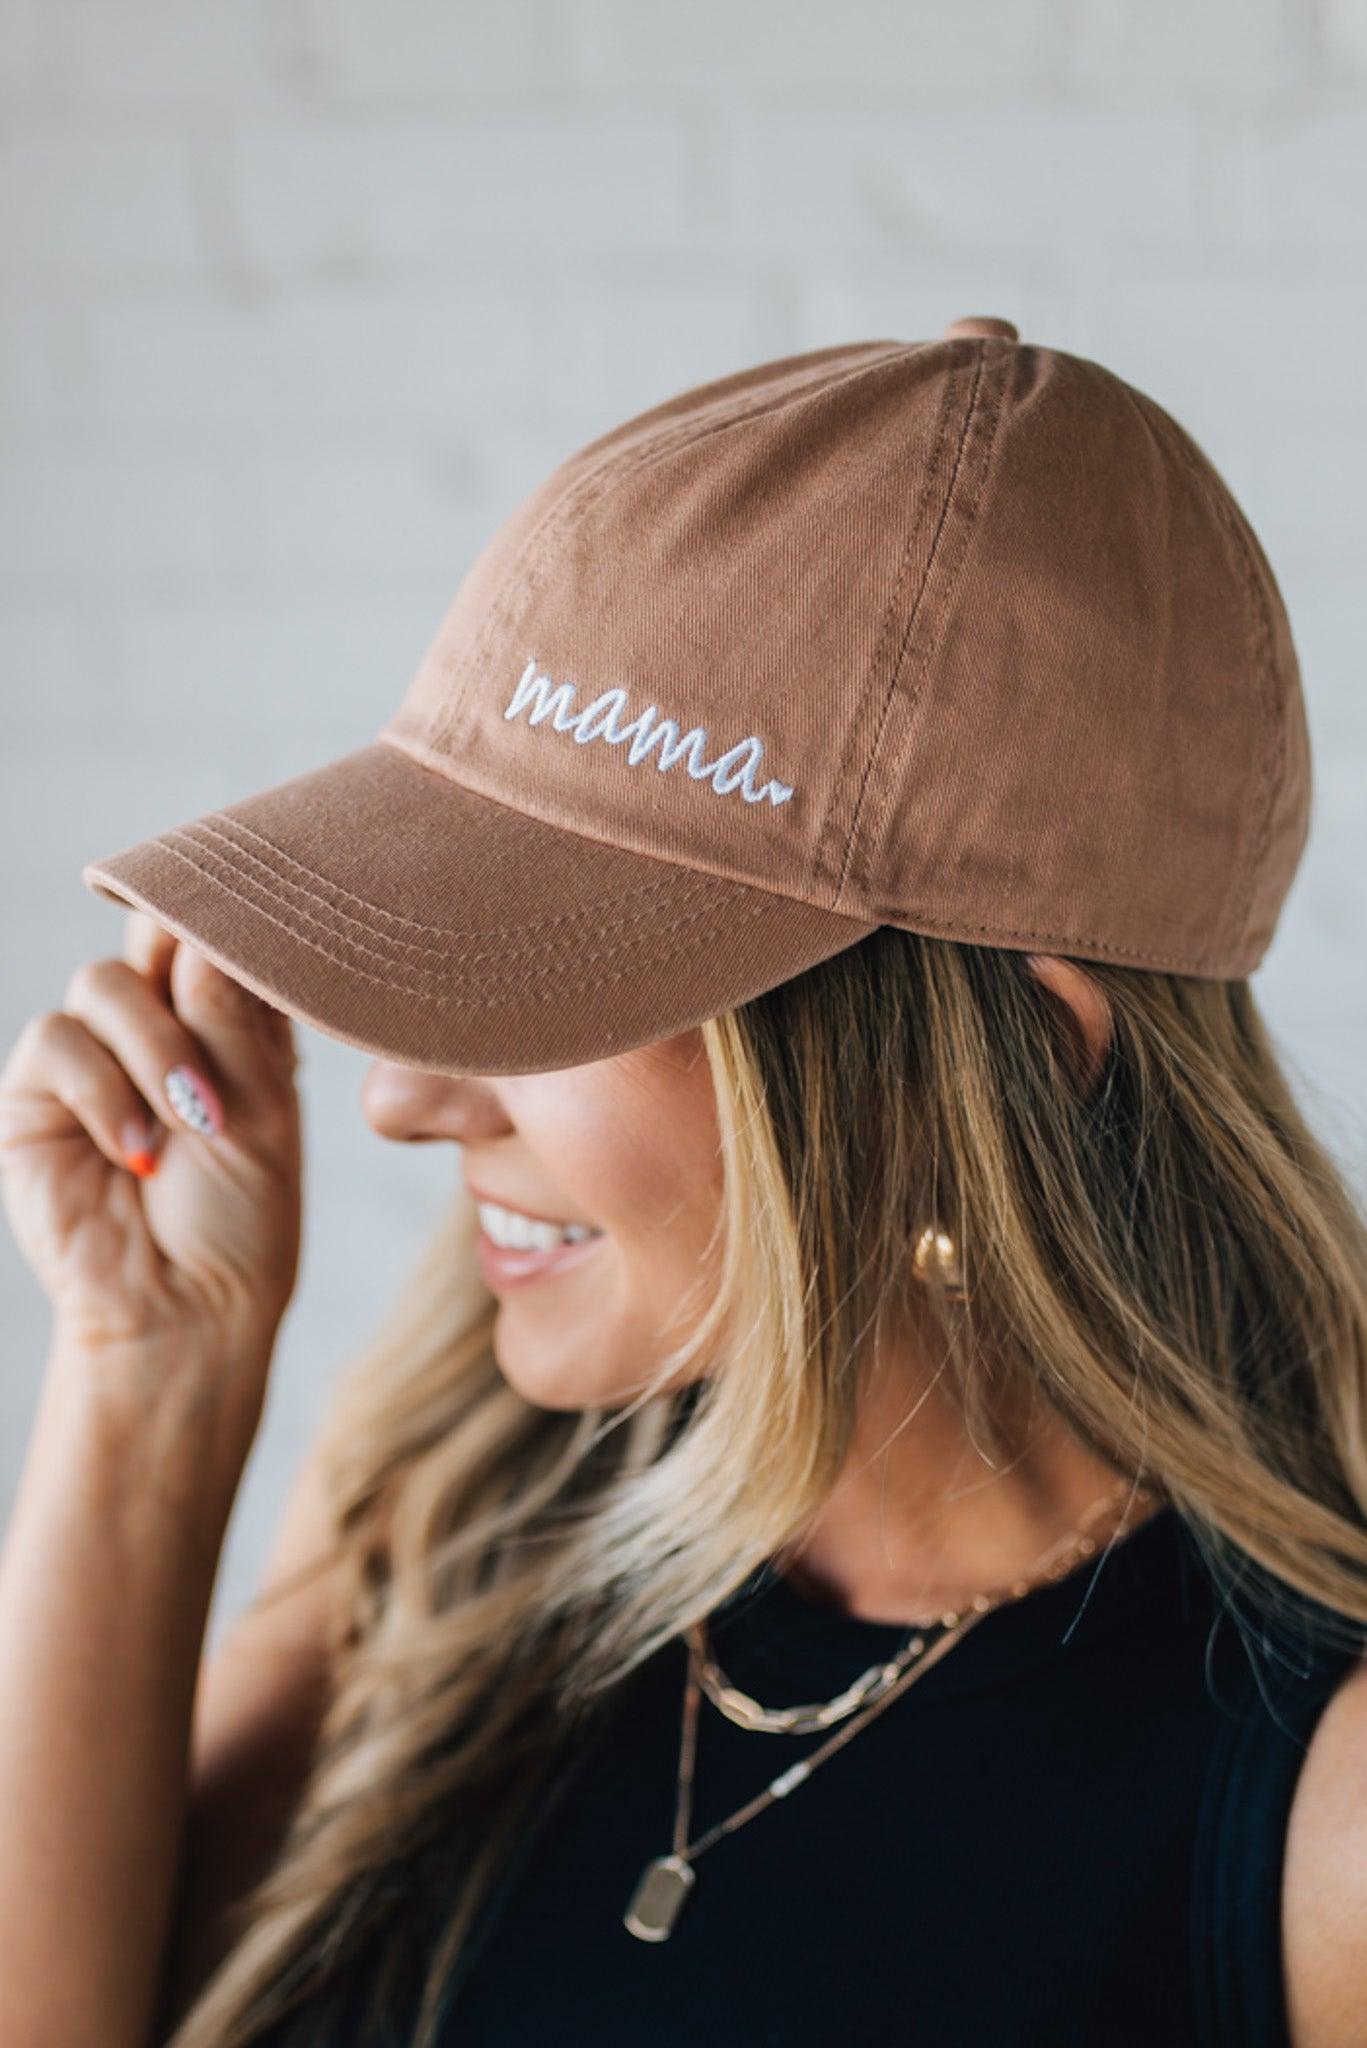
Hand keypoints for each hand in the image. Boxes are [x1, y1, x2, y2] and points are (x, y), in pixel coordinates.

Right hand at [0, 911, 302, 1406]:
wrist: (185, 1311)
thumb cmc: (240, 1218)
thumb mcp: (261, 1107)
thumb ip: (229, 1015)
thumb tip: (197, 929)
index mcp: (229, 1022)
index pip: (217, 935)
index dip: (229, 923)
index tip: (257, 925)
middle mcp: (159, 1027)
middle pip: (152, 933)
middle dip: (181, 964)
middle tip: (213, 1021)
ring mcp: (93, 1056)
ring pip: (103, 982)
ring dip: (154, 1047)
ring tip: (191, 1123)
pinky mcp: (36, 1095)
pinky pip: (56, 1041)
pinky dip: (103, 1092)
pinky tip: (135, 1155)